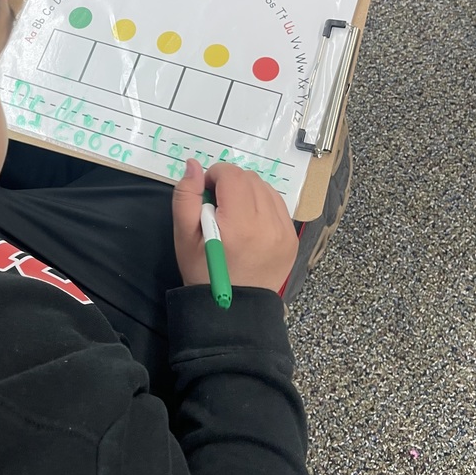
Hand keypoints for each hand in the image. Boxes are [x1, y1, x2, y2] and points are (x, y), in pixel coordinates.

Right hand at [172, 159, 297, 292]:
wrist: (233, 309)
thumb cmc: (203, 272)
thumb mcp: (183, 236)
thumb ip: (185, 196)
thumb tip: (194, 164)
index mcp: (240, 224)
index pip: (232, 175)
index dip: (214, 176)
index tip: (205, 192)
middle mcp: (268, 224)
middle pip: (250, 178)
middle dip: (230, 183)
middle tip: (217, 205)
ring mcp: (284, 232)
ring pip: (266, 188)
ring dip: (248, 192)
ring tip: (234, 213)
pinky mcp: (292, 238)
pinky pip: (278, 205)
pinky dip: (262, 205)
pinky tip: (250, 222)